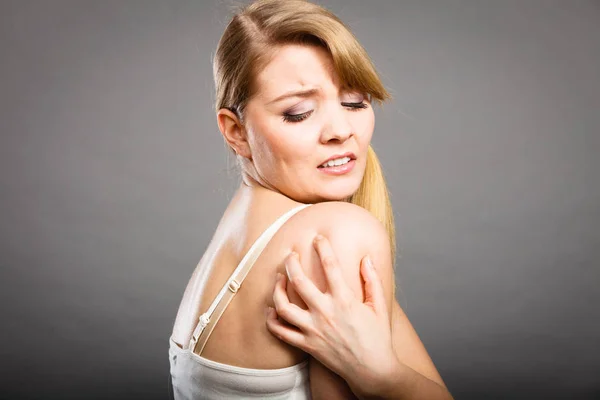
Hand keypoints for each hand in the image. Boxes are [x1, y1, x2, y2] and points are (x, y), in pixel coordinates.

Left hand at [266, 235, 400, 397]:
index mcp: (345, 300)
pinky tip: (272, 308)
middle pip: (299, 281)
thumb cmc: (378, 337)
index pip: (330, 265)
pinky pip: (281, 331)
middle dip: (291, 262)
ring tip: (279, 278)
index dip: (322, 247)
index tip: (318, 237)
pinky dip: (272, 319)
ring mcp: (314, 330)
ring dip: (277, 289)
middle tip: (290, 254)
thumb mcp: (380, 306)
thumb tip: (366, 257)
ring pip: (283, 306)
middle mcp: (326, 313)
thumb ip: (372, 279)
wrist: (372, 371)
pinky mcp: (307, 344)